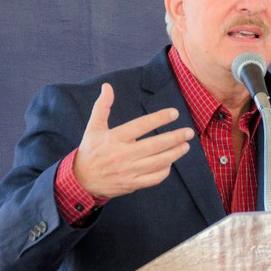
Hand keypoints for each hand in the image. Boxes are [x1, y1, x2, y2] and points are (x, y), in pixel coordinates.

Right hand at [72, 83, 194, 197]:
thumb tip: (107, 86)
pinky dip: (164, 171)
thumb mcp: (93, 127)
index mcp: (114, 138)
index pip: (141, 125)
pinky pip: (153, 178)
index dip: (159, 118)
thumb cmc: (90, 151)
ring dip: (174, 154)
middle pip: (154, 145)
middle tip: (189, 132)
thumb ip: (102, 106)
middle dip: (174, 138)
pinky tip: (170, 163)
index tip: (174, 113)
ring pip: (157, 162)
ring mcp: (128, 171)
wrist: (81, 180)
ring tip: (186, 146)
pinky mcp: (131, 184)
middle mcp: (122, 154)